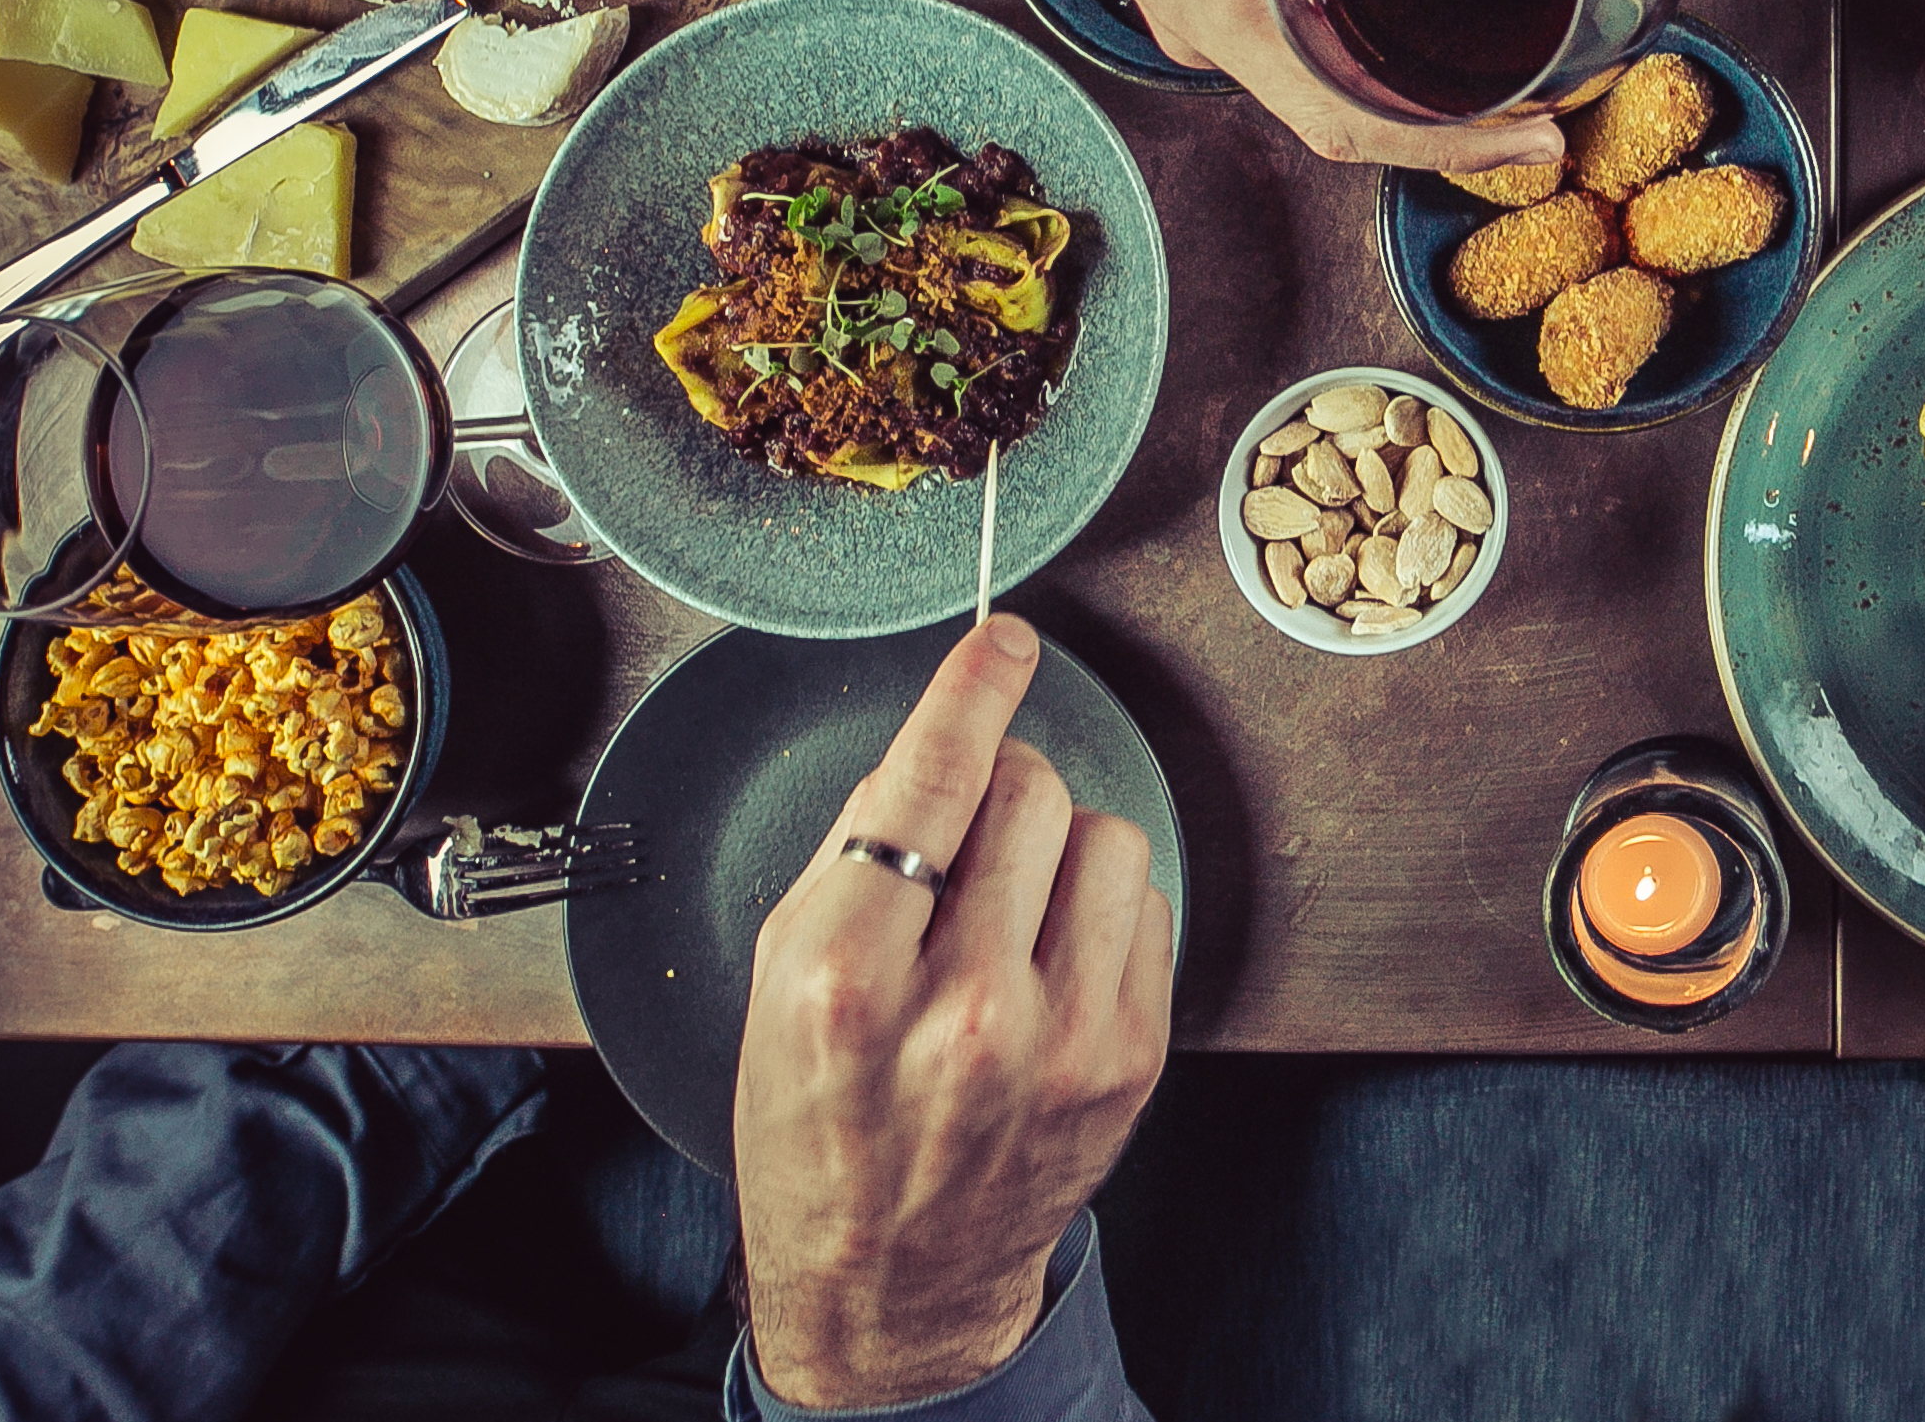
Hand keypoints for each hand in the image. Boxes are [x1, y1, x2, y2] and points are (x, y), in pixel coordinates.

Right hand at [735, 616, 1173, 1408]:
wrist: (891, 1285)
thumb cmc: (820, 1130)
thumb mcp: (781, 988)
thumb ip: (854, 858)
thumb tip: (944, 738)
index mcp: (848, 983)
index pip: (930, 783)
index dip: (972, 692)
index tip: (1004, 639)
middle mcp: (963, 1010)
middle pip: (1029, 791)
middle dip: (999, 792)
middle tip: (964, 850)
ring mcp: (1060, 1040)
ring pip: (1104, 836)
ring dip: (1057, 852)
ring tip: (1007, 919)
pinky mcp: (1130, 1060)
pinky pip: (1143, 907)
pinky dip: (1098, 914)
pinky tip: (1047, 968)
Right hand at [952, 0, 1569, 171]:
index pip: (1343, 121)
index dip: (1451, 145)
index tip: (1542, 138)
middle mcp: (1198, 16)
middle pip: (1347, 111)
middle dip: (1457, 112)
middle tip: (1566, 83)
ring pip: (1324, 71)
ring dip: (1415, 70)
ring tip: (1526, 44)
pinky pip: (1299, 26)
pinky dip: (1369, 21)